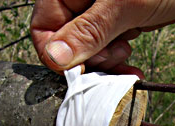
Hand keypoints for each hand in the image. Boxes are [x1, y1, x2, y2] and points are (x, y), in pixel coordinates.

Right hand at [31, 0, 174, 74]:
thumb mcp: (123, 6)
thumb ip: (89, 30)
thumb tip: (55, 57)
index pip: (43, 26)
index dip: (57, 53)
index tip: (80, 70)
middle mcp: (80, 1)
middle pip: (65, 42)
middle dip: (89, 58)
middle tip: (114, 55)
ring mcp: (98, 13)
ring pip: (87, 50)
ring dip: (106, 62)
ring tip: (126, 52)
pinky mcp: (115, 24)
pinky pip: (105, 50)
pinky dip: (117, 61)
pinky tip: (131, 64)